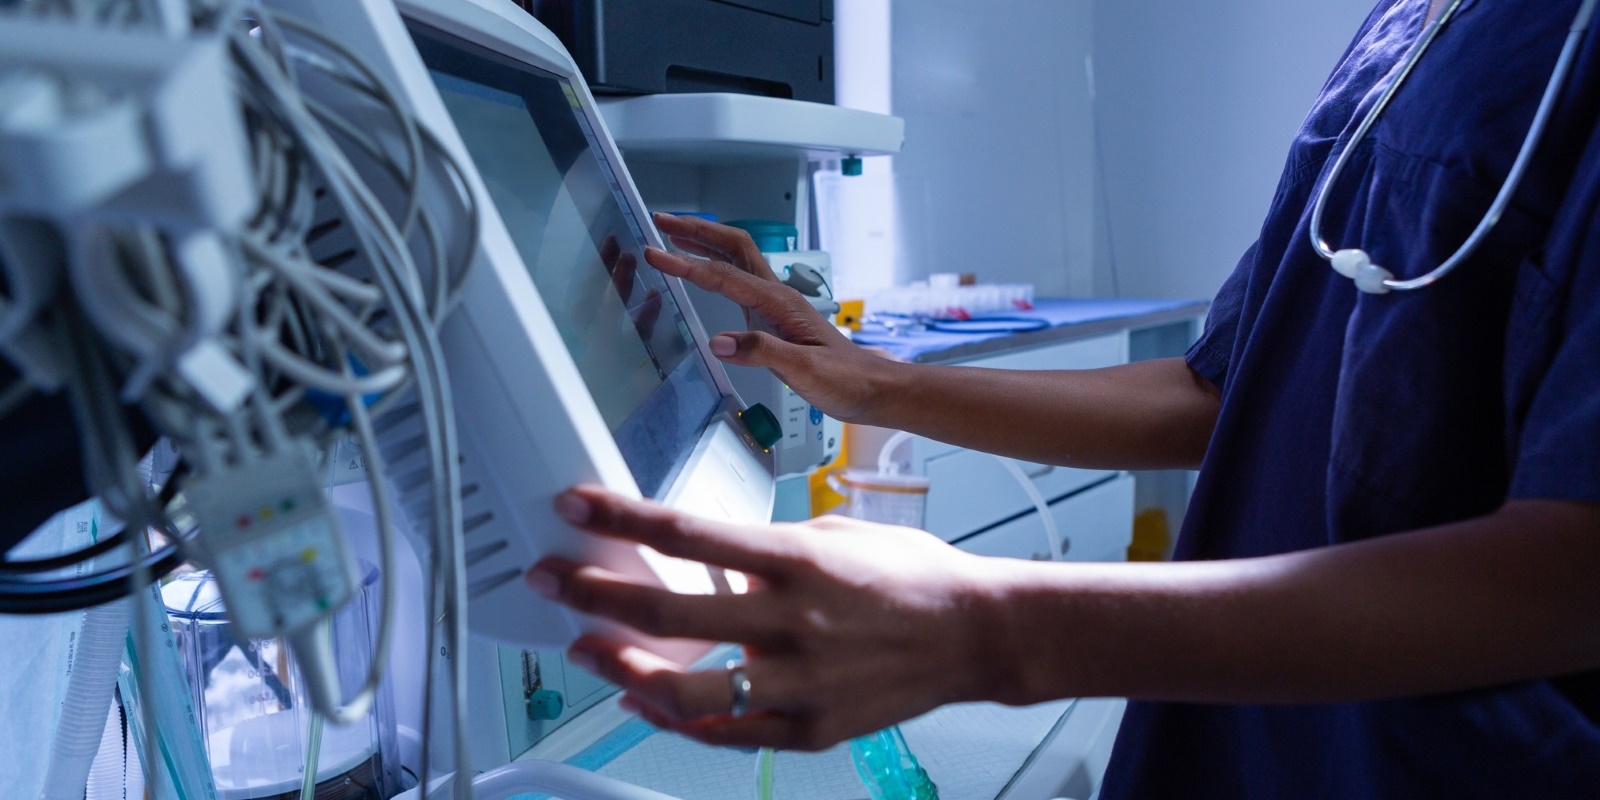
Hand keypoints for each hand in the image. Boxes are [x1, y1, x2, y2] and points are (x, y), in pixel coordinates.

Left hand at [526, 486, 1004, 750]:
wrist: (975, 635)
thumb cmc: (908, 578)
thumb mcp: (834, 535)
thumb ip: (766, 550)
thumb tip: (709, 559)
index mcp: (798, 560)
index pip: (690, 533)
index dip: (623, 518)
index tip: (576, 505)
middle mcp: (792, 622)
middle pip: (670, 609)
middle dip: (596, 592)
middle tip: (552, 580)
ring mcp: (800, 683)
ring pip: (687, 688)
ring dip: (623, 668)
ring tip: (588, 648)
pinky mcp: (811, 728)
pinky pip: (726, 732)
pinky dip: (676, 717)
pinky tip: (644, 699)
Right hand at [647, 213, 893, 422]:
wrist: (872, 388)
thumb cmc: (845, 380)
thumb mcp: (804, 370)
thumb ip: (762, 353)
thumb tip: (718, 343)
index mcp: (780, 303)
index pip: (724, 275)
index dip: (687, 263)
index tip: (656, 253)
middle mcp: (777, 295)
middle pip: (733, 247)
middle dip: (696, 231)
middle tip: (661, 221)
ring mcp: (776, 304)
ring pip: (737, 260)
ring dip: (705, 243)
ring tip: (673, 236)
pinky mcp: (775, 317)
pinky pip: (739, 281)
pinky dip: (716, 268)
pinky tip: (704, 274)